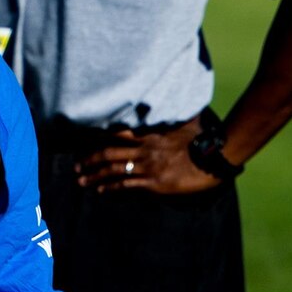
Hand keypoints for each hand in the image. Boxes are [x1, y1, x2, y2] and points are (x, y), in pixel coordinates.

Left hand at [74, 116, 218, 195]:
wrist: (215, 159)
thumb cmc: (203, 138)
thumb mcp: (185, 121)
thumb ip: (172, 113)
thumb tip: (170, 101)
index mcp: (150, 133)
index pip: (116, 132)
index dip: (97, 137)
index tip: (83, 142)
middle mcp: (145, 149)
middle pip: (108, 153)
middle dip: (89, 160)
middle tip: (76, 165)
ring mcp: (148, 167)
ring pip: (113, 171)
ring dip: (94, 176)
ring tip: (81, 180)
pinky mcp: (154, 184)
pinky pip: (126, 186)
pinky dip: (110, 188)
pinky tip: (100, 191)